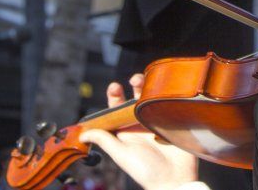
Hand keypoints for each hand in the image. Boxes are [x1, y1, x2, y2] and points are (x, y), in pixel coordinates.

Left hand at [79, 74, 198, 189]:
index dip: (114, 96)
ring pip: (154, 98)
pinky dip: (169, 95)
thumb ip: (105, 141)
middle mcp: (142, 124)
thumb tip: (82, 134)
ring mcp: (159, 121)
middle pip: (137, 99)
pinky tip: (169, 89)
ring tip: (149, 82)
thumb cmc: (146, 170)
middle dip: (136, 86)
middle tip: (135, 79)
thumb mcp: (122, 154)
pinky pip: (171, 104)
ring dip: (152, 87)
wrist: (174, 178)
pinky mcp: (175, 121)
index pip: (117, 109)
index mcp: (127, 131)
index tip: (114, 86)